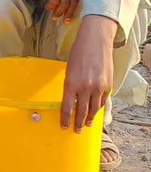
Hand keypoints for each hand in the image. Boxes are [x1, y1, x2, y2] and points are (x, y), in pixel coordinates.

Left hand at [60, 14, 116, 130]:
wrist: (95, 43)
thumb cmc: (78, 53)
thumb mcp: (69, 70)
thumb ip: (70, 85)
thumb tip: (71, 99)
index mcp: (71, 83)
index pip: (67, 107)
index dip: (65, 119)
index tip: (64, 126)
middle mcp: (85, 88)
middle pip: (81, 111)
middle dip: (78, 122)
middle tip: (76, 129)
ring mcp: (98, 88)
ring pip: (93, 109)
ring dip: (89, 118)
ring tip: (86, 123)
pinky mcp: (107, 86)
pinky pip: (102, 101)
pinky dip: (98, 107)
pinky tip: (95, 111)